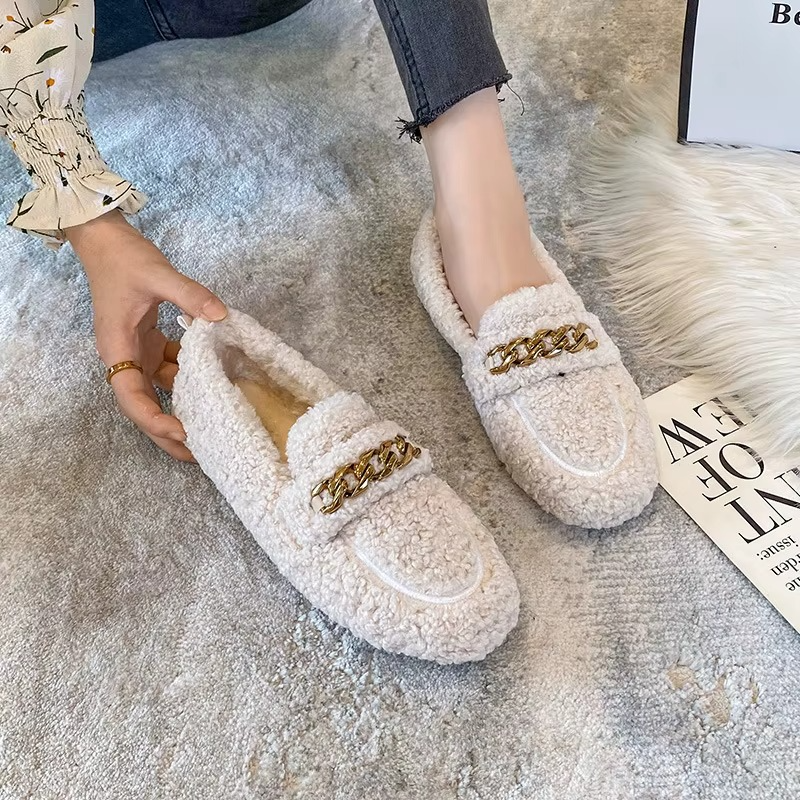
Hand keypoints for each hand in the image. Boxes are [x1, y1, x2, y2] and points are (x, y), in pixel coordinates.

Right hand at [66, 210, 226, 460]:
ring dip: (184, 407)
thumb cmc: (124, 258)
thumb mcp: (158, 273)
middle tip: (199, 454)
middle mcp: (125, 357)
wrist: (106, 240)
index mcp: (118, 348)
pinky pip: (171, 368)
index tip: (183, 432)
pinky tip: (217, 384)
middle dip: (168, 431)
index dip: (154, 419)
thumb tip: (221, 315)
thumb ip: (190, 294)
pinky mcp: (150, 342)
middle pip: (145, 405)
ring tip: (213, 426)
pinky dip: (191, 378)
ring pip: (160, 390)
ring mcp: (138, 351)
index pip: (132, 396)